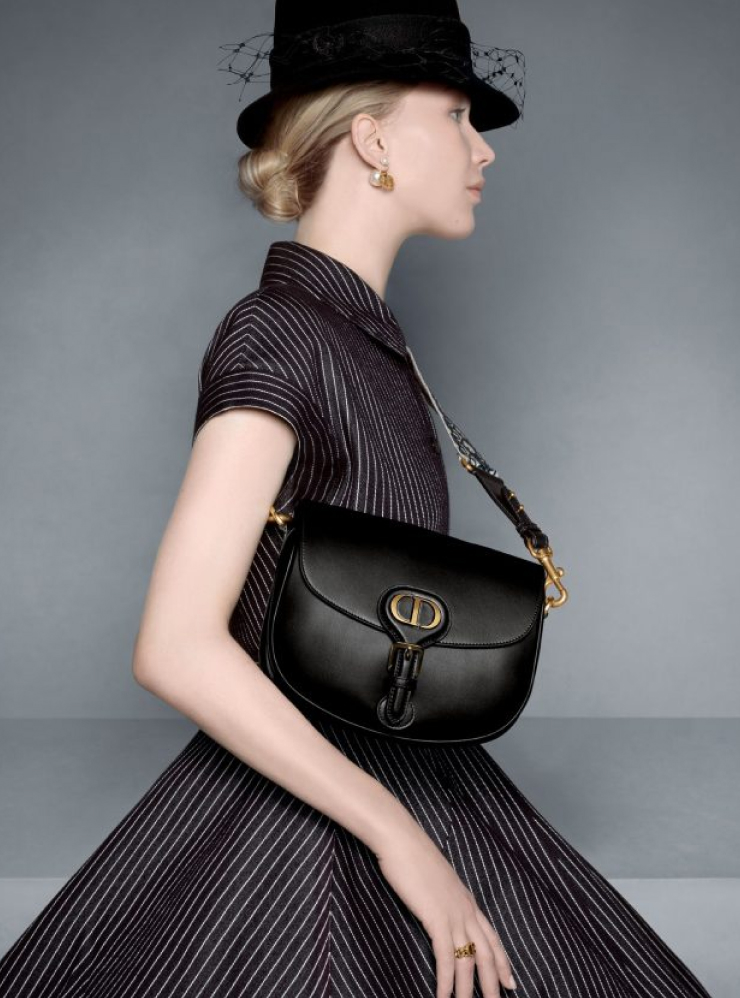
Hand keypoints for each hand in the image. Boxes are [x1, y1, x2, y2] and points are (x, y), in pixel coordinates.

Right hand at [373, 829, 517, 997]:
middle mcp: (466, 909)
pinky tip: (442, 997)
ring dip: (468, 991)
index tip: (512, 983)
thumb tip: (441, 906)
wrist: (402, 840)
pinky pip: (446, 958)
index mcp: (467, 900)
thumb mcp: (435, 879)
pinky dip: (446, 981)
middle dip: (494, 983)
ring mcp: (453, 914)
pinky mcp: (436, 918)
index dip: (503, 962)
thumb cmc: (413, 855)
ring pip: (469, 961)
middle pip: (488, 954)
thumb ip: (444, 895)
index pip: (492, 937)